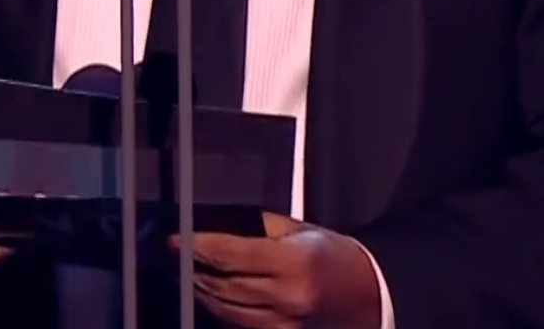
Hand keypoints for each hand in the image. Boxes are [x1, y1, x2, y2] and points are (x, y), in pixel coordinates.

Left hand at [174, 213, 382, 328]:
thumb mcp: (299, 231)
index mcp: (294, 264)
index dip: (197, 247)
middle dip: (193, 270)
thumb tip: (213, 226)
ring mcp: (284, 324)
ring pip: (225, 310)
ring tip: (186, 273)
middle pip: (223, 286)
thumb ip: (256, 229)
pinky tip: (210, 294)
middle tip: (174, 257)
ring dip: (201, 291)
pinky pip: (238, 325)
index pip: (231, 255)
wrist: (369, 297)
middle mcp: (288, 298)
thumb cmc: (334, 258)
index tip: (174, 240)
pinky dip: (220, 309)